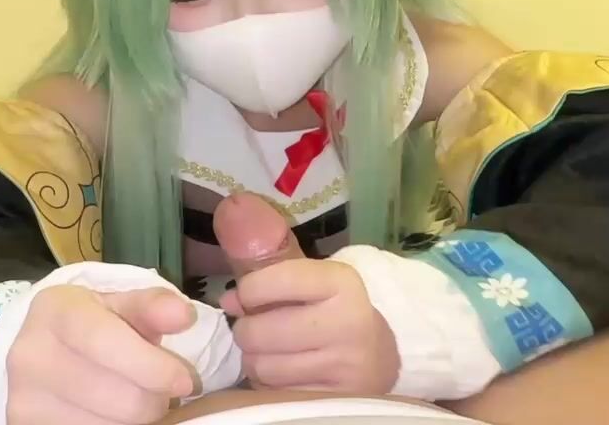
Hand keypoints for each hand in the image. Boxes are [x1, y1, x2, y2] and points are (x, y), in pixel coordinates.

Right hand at [7, 285, 195, 424]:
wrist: (36, 351)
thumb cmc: (90, 323)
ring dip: (135, 420)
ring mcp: (24, 399)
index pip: (109, 344)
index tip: (184, 382)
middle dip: (154, 399)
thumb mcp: (118, 304)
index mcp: (56, 312)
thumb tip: (183, 315)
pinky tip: (111, 414)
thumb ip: (152, 306)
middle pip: (121, 400)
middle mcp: (31, 356)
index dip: (154, 368)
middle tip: (159, 392)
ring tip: (133, 400)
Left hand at [212, 193, 399, 393]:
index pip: (272, 281)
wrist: (378, 357)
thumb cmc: (328, 309)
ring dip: (255, 360)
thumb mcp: (307, 277)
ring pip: (262, 366)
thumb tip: (230, 211)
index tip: (247, 296)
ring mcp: (345, 367)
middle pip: (258, 332)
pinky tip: (285, 372)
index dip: (247, 291)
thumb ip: (265, 252)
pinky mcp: (336, 399)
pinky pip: (274, 393)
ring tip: (272, 350)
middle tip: (258, 326)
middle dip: (247, 330)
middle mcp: (349, 323)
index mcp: (342, 282)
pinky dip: (269, 384)